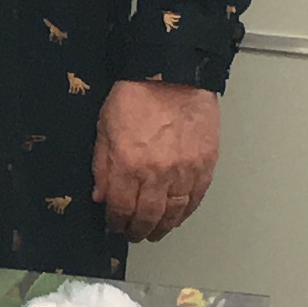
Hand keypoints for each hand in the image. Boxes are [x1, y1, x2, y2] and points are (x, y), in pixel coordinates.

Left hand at [93, 79, 218, 242]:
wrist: (172, 72)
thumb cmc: (135, 94)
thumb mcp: (104, 128)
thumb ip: (102, 166)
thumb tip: (101, 196)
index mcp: (129, 164)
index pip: (121, 209)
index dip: (117, 223)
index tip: (115, 225)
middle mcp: (158, 173)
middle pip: (148, 217)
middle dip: (139, 230)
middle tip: (135, 234)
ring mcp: (185, 170)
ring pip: (175, 213)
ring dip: (163, 227)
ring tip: (155, 231)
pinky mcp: (206, 164)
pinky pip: (196, 198)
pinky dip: (186, 212)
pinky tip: (178, 216)